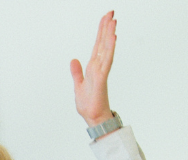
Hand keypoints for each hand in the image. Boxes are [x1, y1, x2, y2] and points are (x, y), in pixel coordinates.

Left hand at [71, 11, 116, 127]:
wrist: (93, 118)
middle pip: (103, 43)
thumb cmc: (89, 104)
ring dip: (109, 35)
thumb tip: (73, 60)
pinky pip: (106, 62)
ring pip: (106, 50)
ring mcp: (101, 72)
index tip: (106, 18)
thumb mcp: (78, 85)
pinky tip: (112, 39)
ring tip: (113, 21)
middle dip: (107, 27)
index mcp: (93, 67)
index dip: (101, 31)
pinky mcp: (101, 79)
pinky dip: (109, 50)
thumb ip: (76, 72)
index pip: (98, 45)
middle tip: (112, 12)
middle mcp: (99, 67)